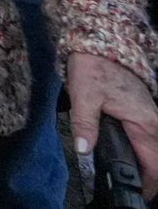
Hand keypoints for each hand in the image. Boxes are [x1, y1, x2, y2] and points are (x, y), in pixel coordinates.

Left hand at [67, 51, 157, 191]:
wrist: (99, 44)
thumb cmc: (94, 67)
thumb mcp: (84, 95)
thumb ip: (85, 123)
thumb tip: (85, 150)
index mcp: (145, 123)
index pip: (156, 165)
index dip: (148, 184)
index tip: (136, 193)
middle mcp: (154, 122)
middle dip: (147, 178)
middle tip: (130, 186)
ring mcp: (151, 117)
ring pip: (155, 151)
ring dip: (145, 165)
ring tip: (128, 176)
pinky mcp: (143, 113)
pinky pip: (149, 139)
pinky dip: (142, 151)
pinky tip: (127, 155)